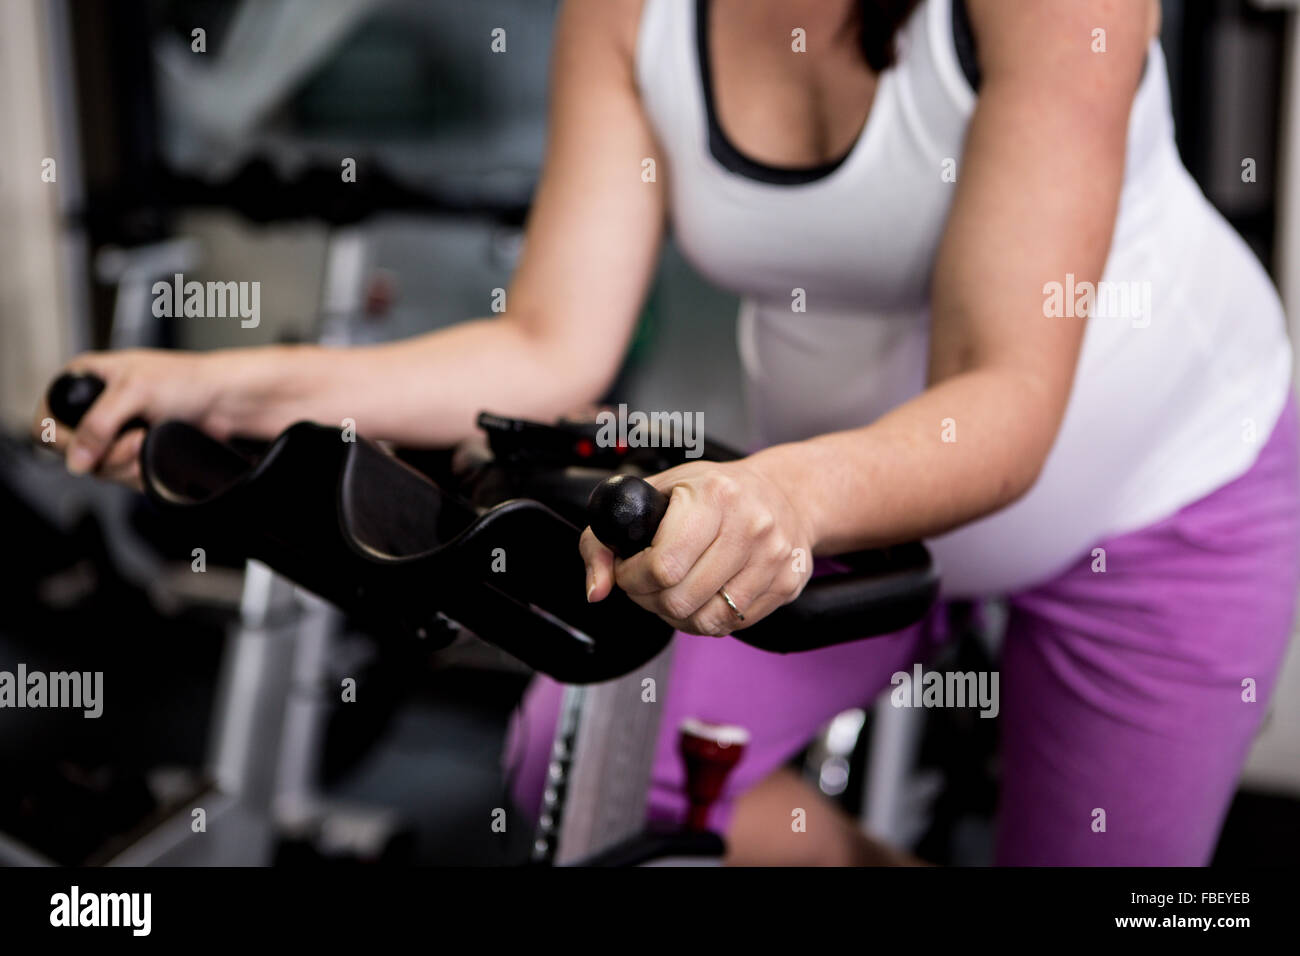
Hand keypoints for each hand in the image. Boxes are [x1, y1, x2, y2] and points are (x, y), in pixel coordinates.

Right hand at [32, 349, 221, 487]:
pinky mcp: (135, 451)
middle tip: (133, 440)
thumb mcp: (135, 392)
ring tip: (147, 441)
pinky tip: (152, 452)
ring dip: (125, 462)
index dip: (61, 439)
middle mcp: (98, 405)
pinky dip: (137, 471)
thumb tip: (76, 459)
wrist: (227, 400)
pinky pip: (122, 475)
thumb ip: (98, 425)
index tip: (84, 446)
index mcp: (87, 378)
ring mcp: (117, 431)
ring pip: (99, 468)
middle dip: (106, 454)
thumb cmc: (189, 380)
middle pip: (74, 452)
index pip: (47, 420)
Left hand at [579, 458, 815, 635]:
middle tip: (649, 584)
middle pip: (681, 600)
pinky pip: (732, 626)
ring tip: (674, 592)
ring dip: (678, 615)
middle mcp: (749, 525)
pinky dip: (707, 619)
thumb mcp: (656, 493)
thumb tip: (597, 591)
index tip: (630, 570)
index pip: (663, 566)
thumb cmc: (714, 492)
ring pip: (706, 620)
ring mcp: (772, 557)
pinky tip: (703, 595)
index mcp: (714, 495)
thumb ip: (606, 540)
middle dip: (651, 600)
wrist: (785, 493)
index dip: (633, 578)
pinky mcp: (787, 583)